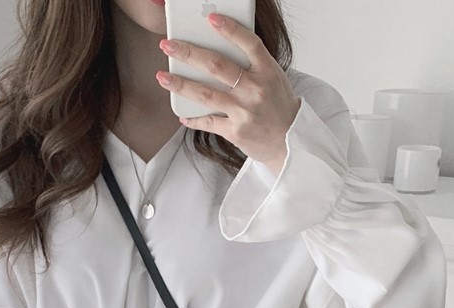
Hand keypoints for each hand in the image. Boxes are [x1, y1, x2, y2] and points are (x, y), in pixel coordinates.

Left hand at [156, 13, 300, 173]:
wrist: (291, 142)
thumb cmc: (278, 107)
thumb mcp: (274, 79)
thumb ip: (252, 64)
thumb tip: (221, 48)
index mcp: (268, 72)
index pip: (249, 43)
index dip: (230, 30)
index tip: (211, 19)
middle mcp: (255, 90)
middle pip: (217, 66)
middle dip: (189, 53)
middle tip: (169, 45)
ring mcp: (244, 112)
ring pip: (206, 94)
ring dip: (180, 84)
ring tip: (162, 76)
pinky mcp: (235, 132)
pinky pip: (208, 122)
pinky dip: (192, 118)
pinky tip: (181, 113)